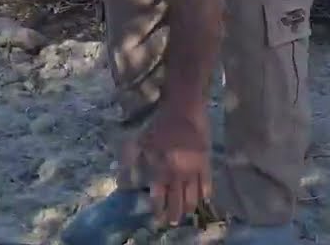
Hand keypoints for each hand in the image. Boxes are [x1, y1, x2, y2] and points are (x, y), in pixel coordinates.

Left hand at [122, 103, 212, 226]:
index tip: (158, 217)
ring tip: (187, 214)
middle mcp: (177, 175)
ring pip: (193, 196)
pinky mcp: (206, 162)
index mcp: (160, 171)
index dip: (158, 210)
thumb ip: (129, 164)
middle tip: (172, 222)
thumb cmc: (159, 123)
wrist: (184, 107)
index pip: (159, 198)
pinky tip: (205, 200)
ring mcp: (193, 170)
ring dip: (189, 208)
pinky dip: (206, 193)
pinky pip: (207, 183)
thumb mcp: (139, 142)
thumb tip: (121, 184)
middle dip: (174, 214)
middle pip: (177, 201)